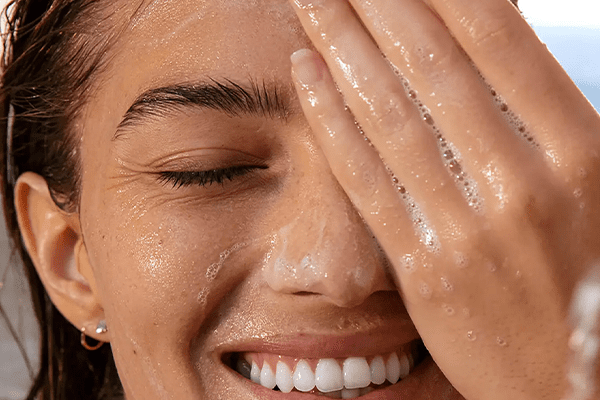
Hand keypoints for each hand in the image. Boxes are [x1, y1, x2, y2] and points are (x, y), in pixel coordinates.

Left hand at [288, 0, 599, 398]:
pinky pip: (368, 180)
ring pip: (392, 114)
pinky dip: (332, 120)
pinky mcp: (425, 267)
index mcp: (579, 149)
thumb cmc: (593, 277)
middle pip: (433, 64)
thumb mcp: (595, 185)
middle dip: (378, 3)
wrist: (581, 384)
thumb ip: (544, 118)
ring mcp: (468, 227)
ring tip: (312, 1)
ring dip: (342, 45)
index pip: (497, 37)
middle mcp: (523, 181)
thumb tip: (492, 49)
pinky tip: (305, 73)